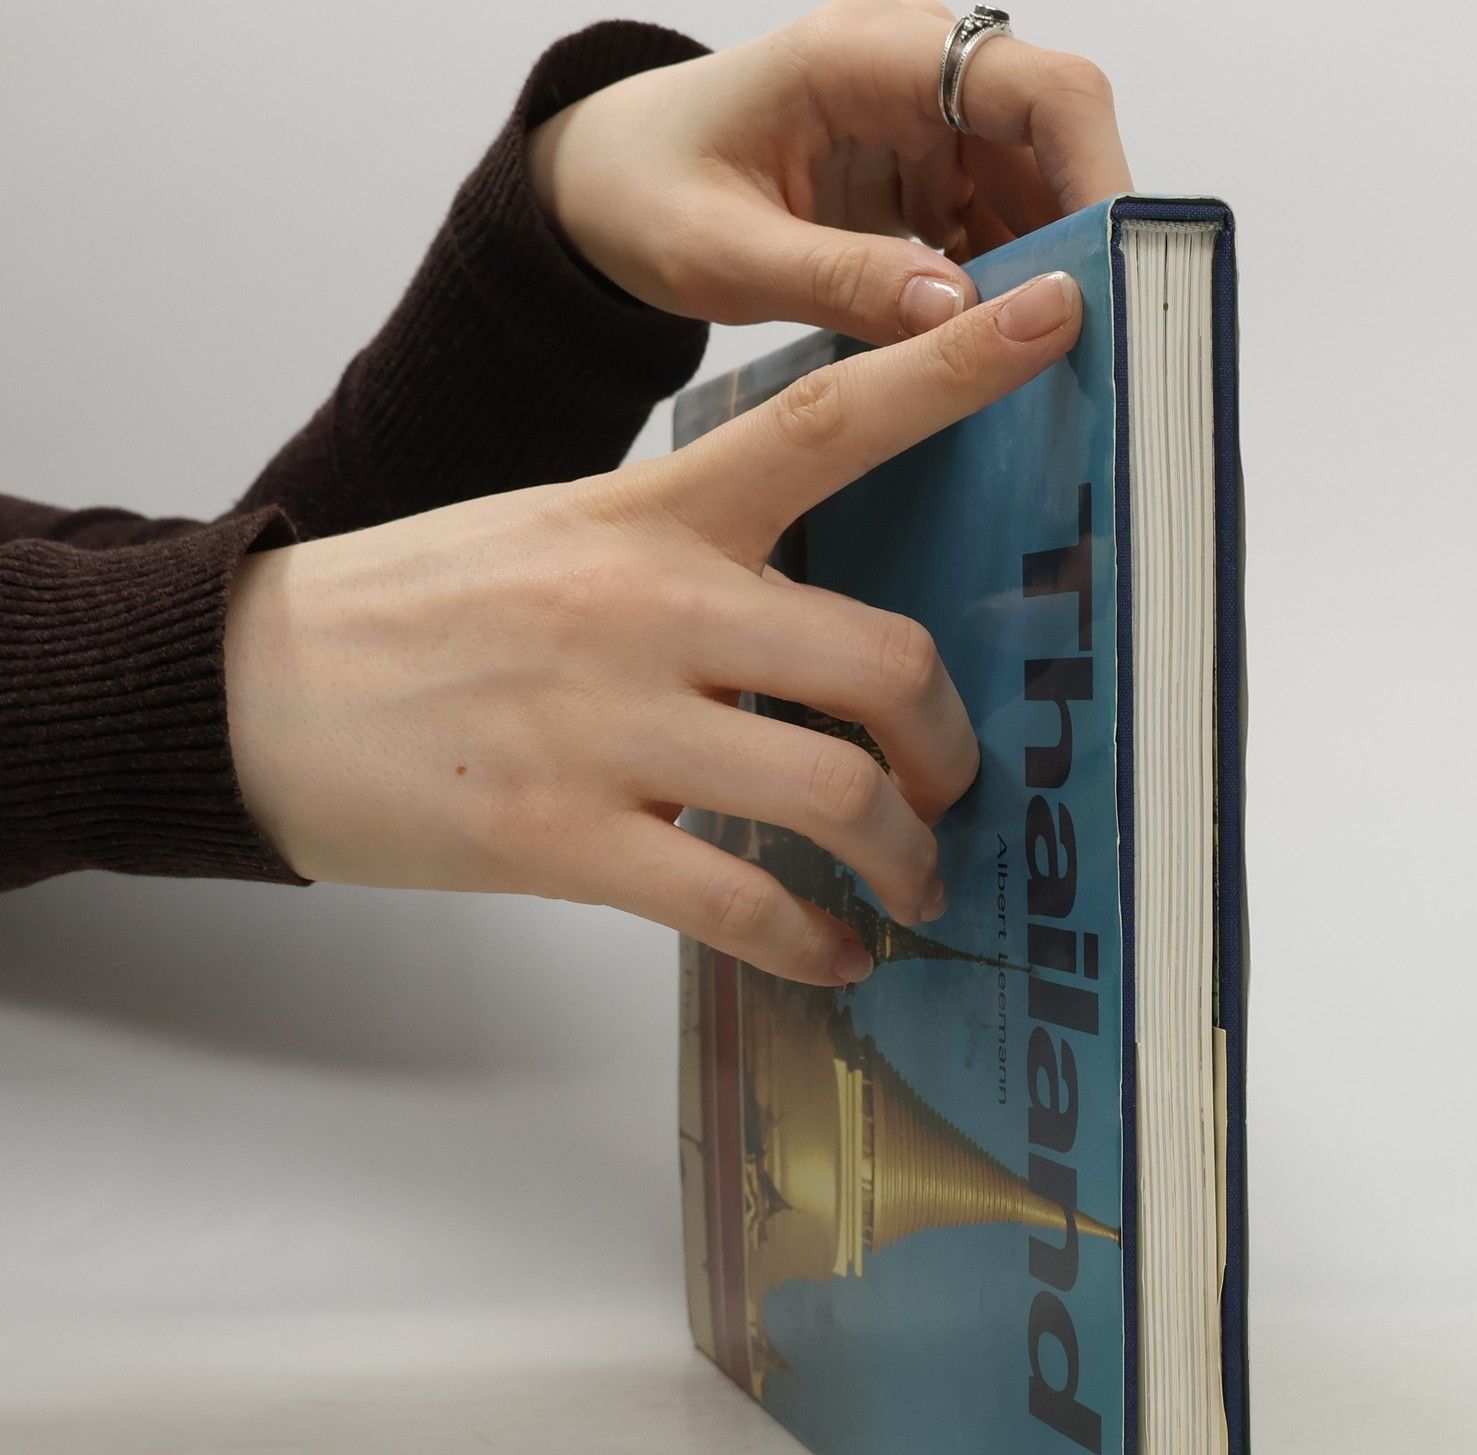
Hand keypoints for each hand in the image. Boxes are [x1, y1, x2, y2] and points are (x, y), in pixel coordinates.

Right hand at [225, 272, 1082, 984]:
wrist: (257, 690)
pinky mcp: (566, 836)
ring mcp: (609, 726)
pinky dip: (815, 942)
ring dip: (906, 855)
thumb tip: (823, 638)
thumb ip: (697, 560)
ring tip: (912, 883)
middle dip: (950, 744)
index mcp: (653, 513)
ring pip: (836, 794)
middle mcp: (648, 606)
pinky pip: (740, 902)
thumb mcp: (565, 533)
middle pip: (883, 660)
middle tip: (953, 786)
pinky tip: (837, 955)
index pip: (828, 418)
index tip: (1058, 315)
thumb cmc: (423, 611)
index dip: (954, 365)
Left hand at [526, 0, 1128, 344]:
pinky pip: (998, 233)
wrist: (604, 183)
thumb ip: (840, 280)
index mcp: (864, 56)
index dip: (1098, 171)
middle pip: (1054, 144)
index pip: (1033, 89)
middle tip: (1102, 347)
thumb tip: (962, 312)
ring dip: (1053, 277)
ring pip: (1037, 195)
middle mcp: (914, 76)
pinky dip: (1010, 293)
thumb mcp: (724, 253)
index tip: (1119, 267)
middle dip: (1086, 241)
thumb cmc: (643, 192)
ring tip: (1064, 369)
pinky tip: (1010, 355)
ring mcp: (925, 128)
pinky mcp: (923, 181)